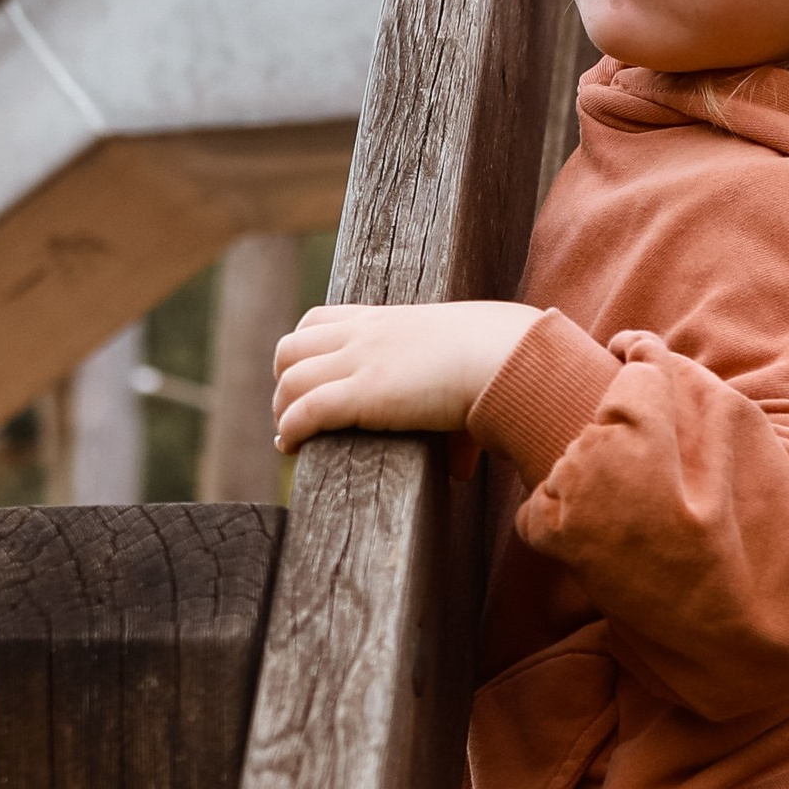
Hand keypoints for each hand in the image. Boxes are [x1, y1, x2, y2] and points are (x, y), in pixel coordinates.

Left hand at [272, 301, 541, 454]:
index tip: (308, 381)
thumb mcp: (463, 367)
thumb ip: (455, 410)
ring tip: (289, 437)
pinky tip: (293, 447)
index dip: (304, 351)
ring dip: (282, 409)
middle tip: (295, 413)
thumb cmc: (499, 356)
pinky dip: (291, 429)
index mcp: (387, 319)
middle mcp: (366, 335)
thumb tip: (462, 468)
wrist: (506, 353)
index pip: (319, 320)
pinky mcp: (365, 392)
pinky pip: (306, 410)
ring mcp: (362, 361)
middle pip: (291, 347)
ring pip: (290, 378)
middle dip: (284, 381)